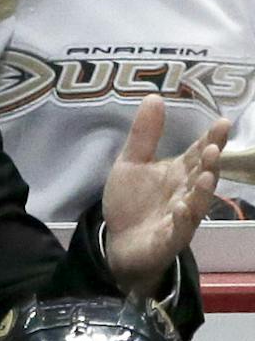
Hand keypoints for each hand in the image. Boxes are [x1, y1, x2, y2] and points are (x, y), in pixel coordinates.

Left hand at [102, 98, 229, 296]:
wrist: (119, 244)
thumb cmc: (132, 203)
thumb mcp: (131, 164)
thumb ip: (144, 135)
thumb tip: (154, 97)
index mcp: (180, 172)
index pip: (199, 152)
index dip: (211, 139)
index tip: (221, 122)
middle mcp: (186, 192)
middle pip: (204, 175)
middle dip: (211, 162)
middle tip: (214, 148)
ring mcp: (181, 217)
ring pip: (198, 203)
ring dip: (204, 190)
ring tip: (207, 175)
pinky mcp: (169, 240)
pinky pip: (180, 230)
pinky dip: (183, 220)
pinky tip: (182, 208)